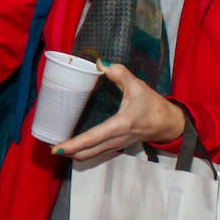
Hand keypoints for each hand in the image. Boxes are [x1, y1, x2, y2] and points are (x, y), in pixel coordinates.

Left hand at [52, 61, 185, 161]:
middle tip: (51, 147)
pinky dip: (84, 151)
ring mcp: (117, 145)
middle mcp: (116, 139)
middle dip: (69, 152)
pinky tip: (75, 146)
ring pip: (92, 155)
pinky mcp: (117, 145)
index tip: (56, 148)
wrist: (169, 123)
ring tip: (59, 148)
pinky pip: (98, 152)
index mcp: (120, 125)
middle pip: (88, 152)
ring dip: (75, 153)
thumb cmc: (153, 105)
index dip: (74, 144)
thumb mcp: (138, 86)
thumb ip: (120, 73)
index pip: (93, 137)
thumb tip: (100, 63)